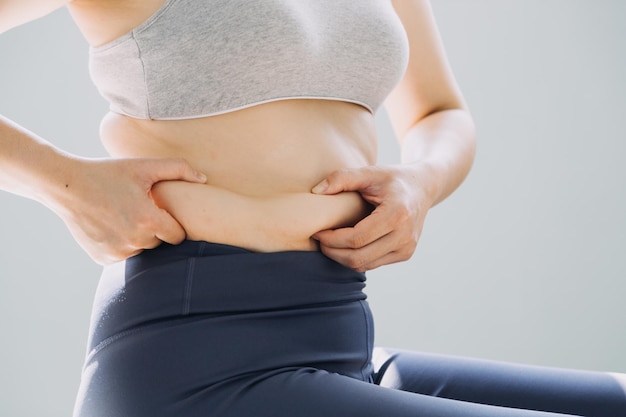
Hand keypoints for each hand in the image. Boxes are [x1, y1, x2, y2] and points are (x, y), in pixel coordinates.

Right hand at [51, 157, 206, 264]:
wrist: (68, 186)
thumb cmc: (109, 173)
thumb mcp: (144, 167)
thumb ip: (177, 169)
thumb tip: (204, 178)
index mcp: (148, 220)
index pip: (177, 235)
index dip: (173, 224)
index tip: (163, 213)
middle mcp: (134, 241)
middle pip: (159, 242)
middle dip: (154, 228)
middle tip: (138, 209)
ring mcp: (117, 252)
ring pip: (142, 250)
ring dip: (138, 237)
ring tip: (124, 216)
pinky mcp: (104, 258)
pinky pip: (123, 255)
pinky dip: (121, 244)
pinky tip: (111, 226)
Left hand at [311, 165, 432, 271]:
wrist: (423, 187)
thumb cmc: (393, 178)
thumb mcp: (370, 172)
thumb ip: (342, 178)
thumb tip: (316, 191)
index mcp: (397, 214)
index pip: (357, 238)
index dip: (332, 239)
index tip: (317, 231)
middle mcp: (405, 236)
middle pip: (358, 257)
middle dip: (333, 252)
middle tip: (319, 239)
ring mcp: (407, 248)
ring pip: (364, 265)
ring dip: (341, 258)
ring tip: (329, 243)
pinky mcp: (405, 254)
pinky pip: (372, 264)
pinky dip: (355, 258)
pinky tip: (345, 245)